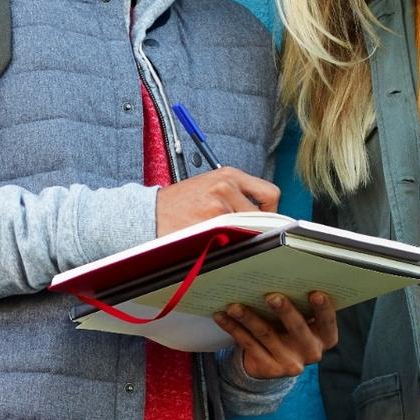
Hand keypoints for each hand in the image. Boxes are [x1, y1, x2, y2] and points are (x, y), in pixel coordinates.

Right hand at [155, 166, 281, 233]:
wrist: (148, 213)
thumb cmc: (178, 203)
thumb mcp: (209, 185)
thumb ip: (236, 194)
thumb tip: (263, 214)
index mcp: (228, 175)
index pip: (269, 193)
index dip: (272, 212)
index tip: (267, 222)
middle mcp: (225, 187)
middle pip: (260, 216)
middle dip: (255, 228)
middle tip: (246, 236)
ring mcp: (217, 207)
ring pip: (246, 230)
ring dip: (239, 237)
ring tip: (222, 238)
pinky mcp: (208, 225)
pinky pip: (230, 240)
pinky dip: (226, 245)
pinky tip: (213, 243)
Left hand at [214, 289, 335, 380]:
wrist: (275, 362)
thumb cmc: (291, 331)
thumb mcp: (302, 322)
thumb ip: (300, 307)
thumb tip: (281, 277)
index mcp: (325, 337)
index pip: (327, 322)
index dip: (323, 308)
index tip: (315, 293)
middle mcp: (310, 352)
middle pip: (297, 329)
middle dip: (284, 311)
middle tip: (271, 297)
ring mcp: (289, 363)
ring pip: (266, 335)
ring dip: (249, 318)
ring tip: (235, 306)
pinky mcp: (268, 368)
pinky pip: (248, 344)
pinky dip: (233, 328)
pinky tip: (222, 316)